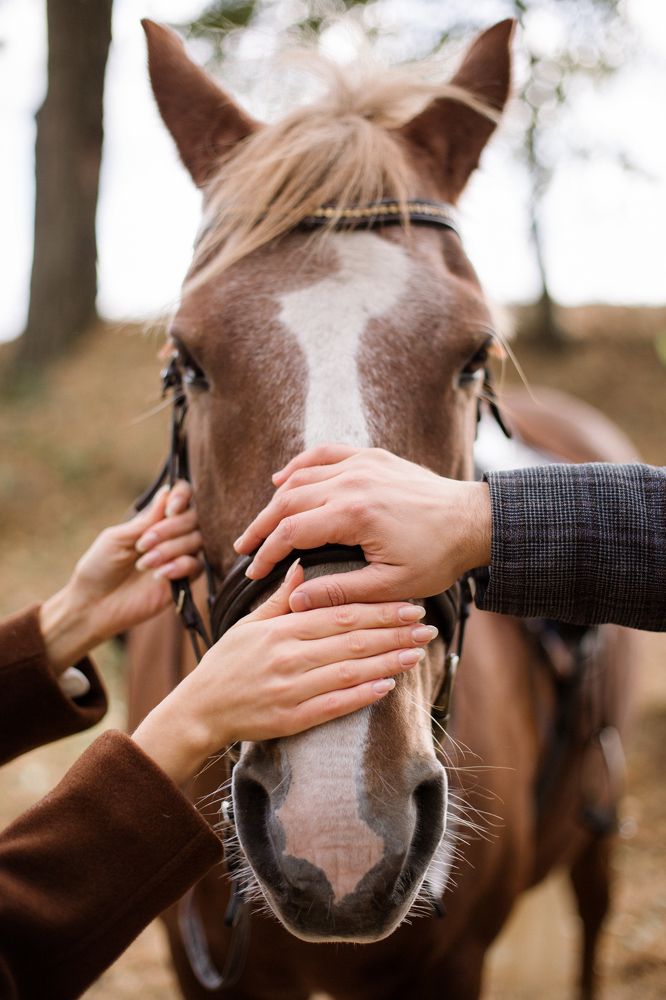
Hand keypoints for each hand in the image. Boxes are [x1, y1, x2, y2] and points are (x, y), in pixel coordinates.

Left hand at [40, 482, 201, 672]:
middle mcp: (171, 535)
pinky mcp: (183, 580)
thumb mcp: (117, 538)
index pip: (181, 497)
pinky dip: (179, 566)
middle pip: (193, 518)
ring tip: (144, 563)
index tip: (170, 509)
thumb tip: (167, 492)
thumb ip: (145, 520)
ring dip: (170, 549)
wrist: (94, 605)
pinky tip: (159, 575)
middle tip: (142, 544)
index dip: (182, 497)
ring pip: (196, 541)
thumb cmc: (99, 567)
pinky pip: (196, 566)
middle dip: (170, 529)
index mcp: (153, 520)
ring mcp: (178, 557)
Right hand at [132, 561, 437, 784]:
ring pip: (348, 672)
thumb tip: (303, 564)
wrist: (198, 711)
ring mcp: (289, 689)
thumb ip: (281, 598)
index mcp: (280, 629)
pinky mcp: (290, 719)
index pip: (338, 614)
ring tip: (417, 653)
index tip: (409, 605)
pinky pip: (333, 706)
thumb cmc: (226, 664)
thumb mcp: (249, 624)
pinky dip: (362, 696)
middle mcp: (286, 656)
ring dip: (387, 662)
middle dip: (393, 632)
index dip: (377, 610)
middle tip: (427, 626)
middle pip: (350, 641)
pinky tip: (388, 686)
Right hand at [234, 445, 491, 609]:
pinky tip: (284, 479)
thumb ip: (339, 592)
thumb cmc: (437, 557)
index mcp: (353, 514)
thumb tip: (296, 600)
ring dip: (276, 500)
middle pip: (288, 500)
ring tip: (260, 523)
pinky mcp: (372, 457)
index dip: (267, 553)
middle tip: (243, 548)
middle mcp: (352, 482)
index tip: (253, 572)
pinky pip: (325, 454)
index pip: (292, 532)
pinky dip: (300, 465)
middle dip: (261, 526)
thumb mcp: (389, 585)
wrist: (474, 521)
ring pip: (302, 477)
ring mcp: (362, 464)